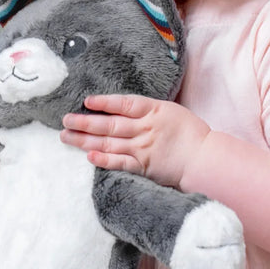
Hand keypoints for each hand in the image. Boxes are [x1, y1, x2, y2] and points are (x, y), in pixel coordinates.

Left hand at [60, 95, 209, 189]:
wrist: (204, 158)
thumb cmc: (191, 133)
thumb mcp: (171, 111)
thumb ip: (148, 110)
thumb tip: (125, 107)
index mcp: (153, 111)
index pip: (123, 104)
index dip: (104, 102)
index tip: (86, 101)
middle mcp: (145, 129)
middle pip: (109, 124)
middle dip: (84, 122)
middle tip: (65, 120)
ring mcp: (143, 149)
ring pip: (108, 143)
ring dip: (85, 140)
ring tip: (66, 137)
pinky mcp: (143, 166)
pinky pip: (120, 163)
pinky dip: (104, 159)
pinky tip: (89, 156)